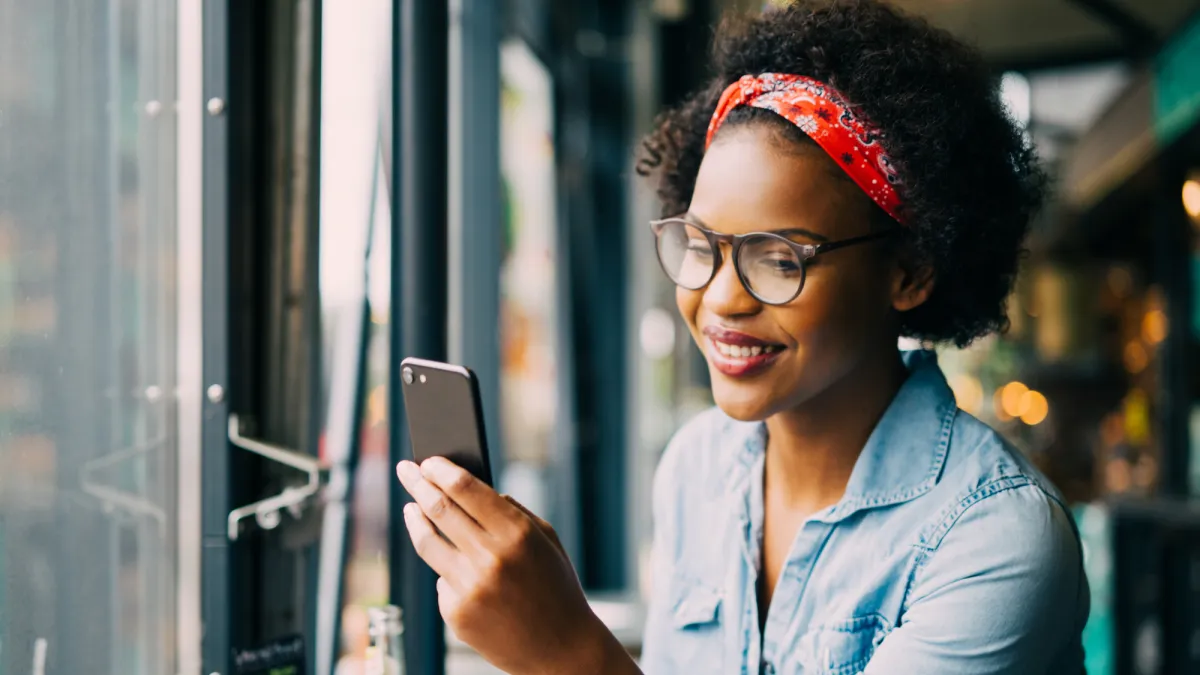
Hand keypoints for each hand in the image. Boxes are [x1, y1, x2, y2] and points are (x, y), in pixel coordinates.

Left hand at [396, 457, 619, 674]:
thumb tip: (474, 490)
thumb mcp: (547, 541)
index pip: (465, 489)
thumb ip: (513, 512)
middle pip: (438, 509)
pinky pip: (442, 580)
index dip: (441, 470)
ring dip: (414, 519)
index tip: (427, 460)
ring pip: (427, 542)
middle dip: (417, 484)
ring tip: (409, 508)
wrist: (561, 649)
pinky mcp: (456, 613)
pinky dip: (447, 569)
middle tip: (405, 470)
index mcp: (517, 534)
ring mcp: (469, 588)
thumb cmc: (556, 588)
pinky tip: (455, 568)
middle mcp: (490, 558)